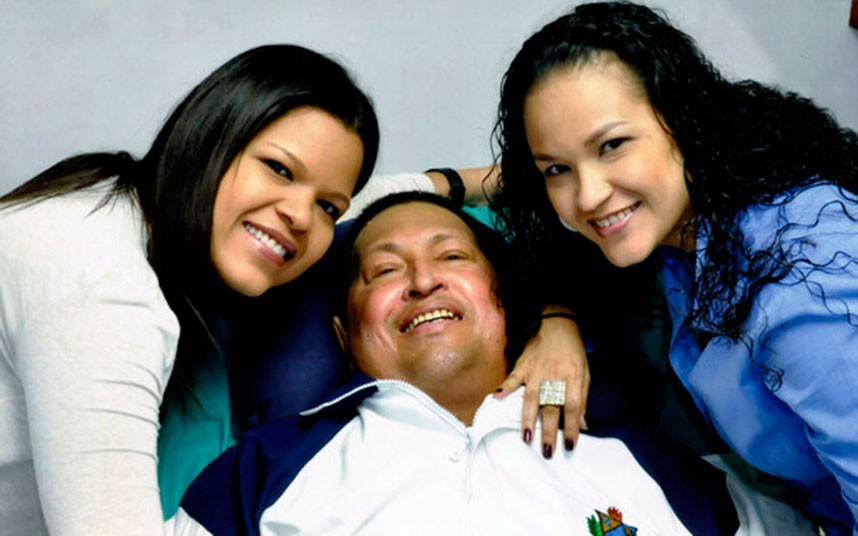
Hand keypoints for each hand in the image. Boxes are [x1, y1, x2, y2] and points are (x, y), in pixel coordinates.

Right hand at [494, 313, 589, 457]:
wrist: (556, 324)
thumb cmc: (572, 352)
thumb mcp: (584, 373)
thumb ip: (582, 398)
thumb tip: (582, 425)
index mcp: (573, 377)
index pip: (573, 406)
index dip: (572, 427)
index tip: (570, 445)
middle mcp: (554, 376)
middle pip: (551, 407)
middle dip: (549, 431)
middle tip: (547, 451)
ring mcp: (536, 371)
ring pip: (532, 398)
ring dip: (528, 419)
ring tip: (526, 438)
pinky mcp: (523, 365)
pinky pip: (513, 378)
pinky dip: (505, 388)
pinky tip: (497, 399)